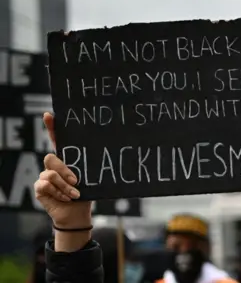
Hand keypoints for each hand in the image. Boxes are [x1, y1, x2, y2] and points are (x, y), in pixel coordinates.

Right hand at [35, 113, 91, 250]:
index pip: (56, 139)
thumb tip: (113, 149)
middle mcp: (54, 164)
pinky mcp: (39, 187)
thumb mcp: (91, 176)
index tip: (49, 115)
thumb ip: (91, 164)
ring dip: (64, 186)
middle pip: (52, 158)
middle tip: (77, 181)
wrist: (78, 211)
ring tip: (75, 193)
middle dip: (65, 171)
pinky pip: (45, 185)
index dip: (52, 127)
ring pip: (50, 173)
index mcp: (67, 158)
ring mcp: (45, 175)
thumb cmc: (88, 191)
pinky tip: (65, 198)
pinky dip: (59, 193)